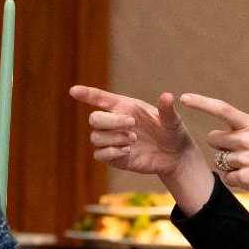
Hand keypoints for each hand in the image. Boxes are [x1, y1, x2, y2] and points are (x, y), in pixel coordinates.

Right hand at [69, 85, 198, 176]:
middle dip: (111, 121)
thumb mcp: (173, 120)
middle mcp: (115, 122)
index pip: (99, 98)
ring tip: (134, 140)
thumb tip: (167, 96)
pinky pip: (99, 154)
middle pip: (94, 118)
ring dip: (114, 138)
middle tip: (132, 124)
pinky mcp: (114, 157)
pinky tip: (128, 151)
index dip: (86, 94)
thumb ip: (166, 110)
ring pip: (95, 137)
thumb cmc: (173, 132)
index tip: (73, 91)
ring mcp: (113, 140)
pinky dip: (111, 153)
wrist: (175, 156)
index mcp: (124, 106)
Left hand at [180, 93, 248, 225]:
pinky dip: (235, 181)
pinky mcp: (245, 178)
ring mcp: (245, 159)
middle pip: (214, 139)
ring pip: (220, 161)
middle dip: (220, 146)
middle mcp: (246, 140)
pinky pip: (227, 179)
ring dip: (230, 166)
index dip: (202, 103)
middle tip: (238, 153)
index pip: (223, 109)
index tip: (184, 98)